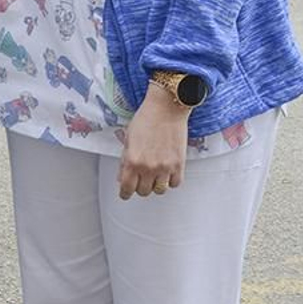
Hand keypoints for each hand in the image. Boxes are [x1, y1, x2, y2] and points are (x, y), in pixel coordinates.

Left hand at [117, 84, 189, 199]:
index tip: (125, 194)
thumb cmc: (145, 120)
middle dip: (139, 186)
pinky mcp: (179, 165)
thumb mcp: (128, 140)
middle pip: (143, 191)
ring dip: (155, 185)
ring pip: (159, 190)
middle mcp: (148, 167)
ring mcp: (165, 167)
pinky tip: (167, 172)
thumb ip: (125, 160)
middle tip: (140, 179)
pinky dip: (170, 181)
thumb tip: (123, 177)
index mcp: (132, 160)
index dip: (125, 193)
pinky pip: (175, 184)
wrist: (166, 109)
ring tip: (154, 176)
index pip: (127, 188)